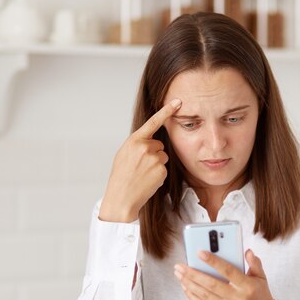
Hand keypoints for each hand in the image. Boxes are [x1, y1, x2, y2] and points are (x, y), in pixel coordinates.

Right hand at [99, 99, 181, 221]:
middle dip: (153, 153)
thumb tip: (149, 140)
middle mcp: (145, 147)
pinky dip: (158, 174)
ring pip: (163, 156)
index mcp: (134, 140)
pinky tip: (147, 180)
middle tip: (140, 166)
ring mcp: (154, 159)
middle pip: (159, 145)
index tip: (178, 101)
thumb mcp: (124, 154)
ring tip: (142, 174)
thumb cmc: (121, 176)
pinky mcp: (161, 170)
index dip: (166, 110)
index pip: (153, 122)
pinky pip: (164, 168)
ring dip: (156, 164)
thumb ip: (137, 144)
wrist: (121, 197)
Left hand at [174, 249, 278, 299]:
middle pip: (211, 284)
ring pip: (205, 296)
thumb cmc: (260, 293)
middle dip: (193, 274)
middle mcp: (237, 298)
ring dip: (189, 284)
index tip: (200, 252)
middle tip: (180, 265)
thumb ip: (254, 263)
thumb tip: (247, 251)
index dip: (213, 261)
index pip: (228, 271)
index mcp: (247, 286)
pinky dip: (192, 296)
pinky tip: (185, 287)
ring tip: (179, 274)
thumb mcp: (261, 276)